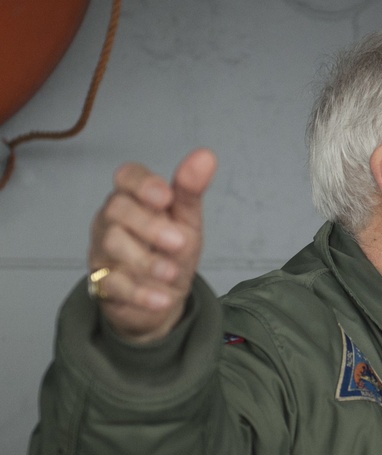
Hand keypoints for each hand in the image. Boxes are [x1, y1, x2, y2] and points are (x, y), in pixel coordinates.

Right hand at [87, 148, 216, 341]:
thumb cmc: (170, 250)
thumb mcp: (186, 220)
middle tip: (178, 241)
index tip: (165, 197)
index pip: (126, 176)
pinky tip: (162, 298)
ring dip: (145, 260)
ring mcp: (104, 251)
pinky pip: (114, 285)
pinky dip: (141, 293)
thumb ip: (191, 190)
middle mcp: (112, 220)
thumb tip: (206, 156)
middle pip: (117, 209)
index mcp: (134, 198)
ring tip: (172, 272)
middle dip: (149, 224)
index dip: (142, 182)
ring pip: (112, 245)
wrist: (162, 296)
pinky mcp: (103, 283)